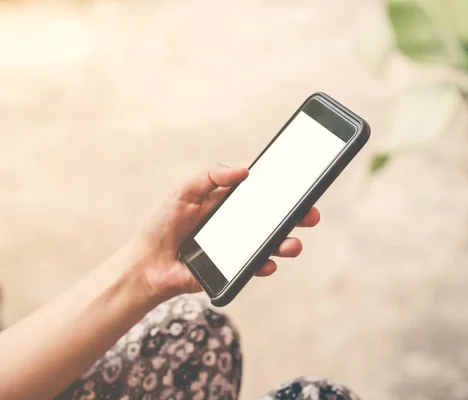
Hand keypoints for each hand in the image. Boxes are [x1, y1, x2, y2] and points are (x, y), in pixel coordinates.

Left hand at [129, 163, 320, 301]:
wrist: (147, 263)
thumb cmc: (164, 222)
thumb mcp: (184, 190)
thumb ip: (211, 175)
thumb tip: (245, 171)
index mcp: (230, 202)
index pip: (263, 193)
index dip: (284, 191)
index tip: (302, 187)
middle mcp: (240, 224)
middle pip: (276, 219)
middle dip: (298, 217)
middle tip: (311, 215)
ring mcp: (239, 247)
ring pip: (271, 244)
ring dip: (287, 244)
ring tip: (293, 244)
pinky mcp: (233, 269)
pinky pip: (255, 267)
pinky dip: (265, 265)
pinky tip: (268, 263)